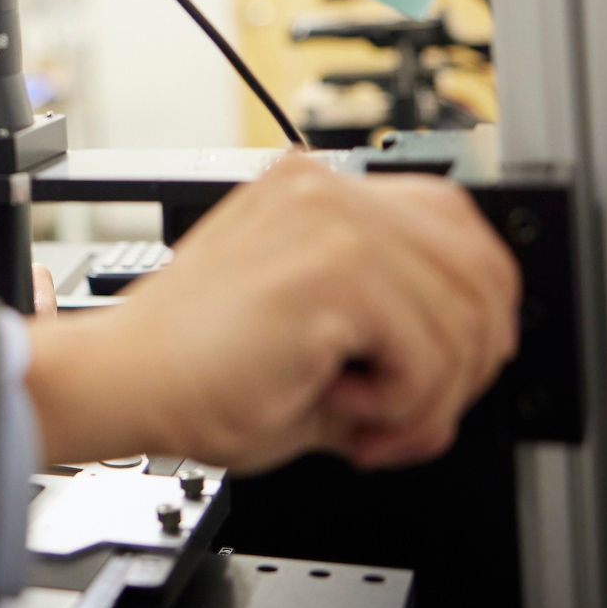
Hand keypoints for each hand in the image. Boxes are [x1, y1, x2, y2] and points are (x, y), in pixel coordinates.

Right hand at [22, 155, 518, 473]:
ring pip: (464, 322)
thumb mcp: (316, 329)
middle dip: (466, 367)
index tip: (443, 374)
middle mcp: (325, 187)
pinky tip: (340, 402)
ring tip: (364, 419)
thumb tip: (471, 364)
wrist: (125, 380)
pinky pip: (430, 355)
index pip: (457, 228)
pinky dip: (401, 406)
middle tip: (409, 417)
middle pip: (481, 272)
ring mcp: (329, 217)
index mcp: (315, 190)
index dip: (473, 313)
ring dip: (428, 398)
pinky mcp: (332, 268)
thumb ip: (393, 327)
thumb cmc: (194, 367)